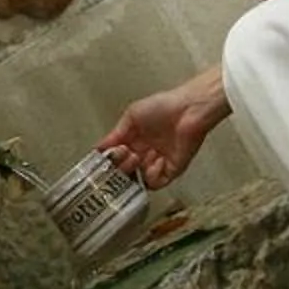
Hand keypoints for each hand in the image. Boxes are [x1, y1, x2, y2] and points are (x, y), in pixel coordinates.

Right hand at [98, 68, 228, 191]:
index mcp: (135, 140)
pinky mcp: (173, 170)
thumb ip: (115, 134)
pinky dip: (152, 176)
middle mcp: (146, 153)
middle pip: (126, 171)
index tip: (104, 159)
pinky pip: (157, 182)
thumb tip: (99, 148)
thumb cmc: (164, 106)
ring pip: (140, 179)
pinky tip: (155, 160)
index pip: (117, 158)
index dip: (110, 160)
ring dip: (136, 171)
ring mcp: (159, 163)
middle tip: (123, 156)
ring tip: (136, 157)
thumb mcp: (131, 116)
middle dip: (121, 166)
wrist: (189, 109)